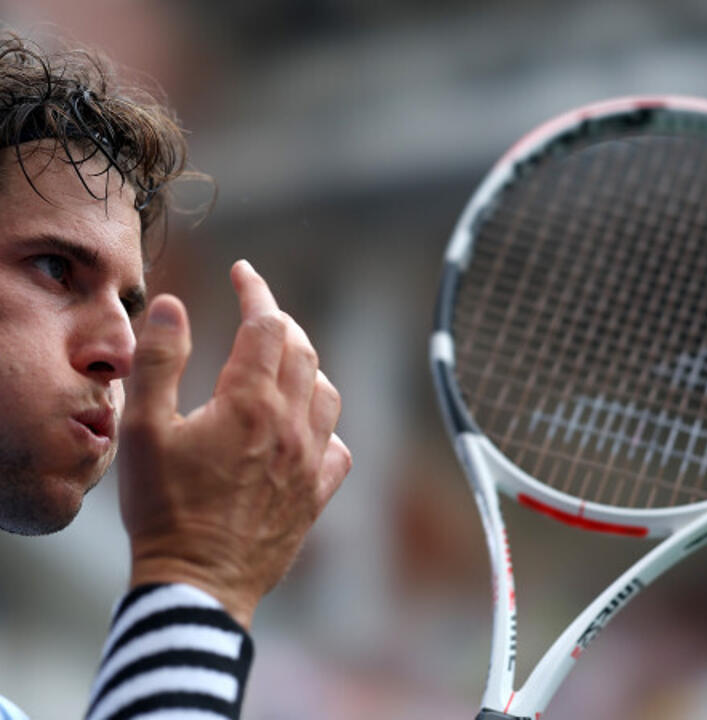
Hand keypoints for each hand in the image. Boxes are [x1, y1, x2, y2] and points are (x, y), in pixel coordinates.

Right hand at [118, 260, 351, 627]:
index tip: (244, 272)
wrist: (197, 583)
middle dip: (281, 323)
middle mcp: (290, 425)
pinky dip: (326, 427)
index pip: (267, 323)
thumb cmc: (164, 508)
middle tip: (258, 315)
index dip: (257, 290)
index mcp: (249, 402)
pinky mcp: (316, 495)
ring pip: (327, 393)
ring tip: (282, 366)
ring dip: (307, 369)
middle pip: (302, 351)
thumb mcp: (144, 429)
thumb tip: (176, 304)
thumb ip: (161, 361)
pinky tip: (307, 431)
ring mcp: (309, 461)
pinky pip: (339, 448)